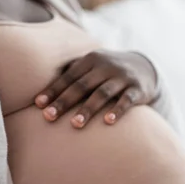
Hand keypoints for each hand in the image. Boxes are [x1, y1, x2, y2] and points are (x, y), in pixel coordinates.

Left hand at [34, 50, 157, 127]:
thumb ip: (73, 75)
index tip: (39, 105)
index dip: (54, 90)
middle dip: (65, 101)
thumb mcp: (93, 67)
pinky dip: (117, 110)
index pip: (69, 77)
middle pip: (82, 85)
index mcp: (91, 59)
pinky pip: (126, 101)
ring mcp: (123, 77)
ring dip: (87, 109)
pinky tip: (107, 121)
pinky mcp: (138, 89)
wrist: (145, 68)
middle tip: (49, 117)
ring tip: (75, 124)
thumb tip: (41, 94)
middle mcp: (106, 66)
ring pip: (102, 93)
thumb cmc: (109, 72)